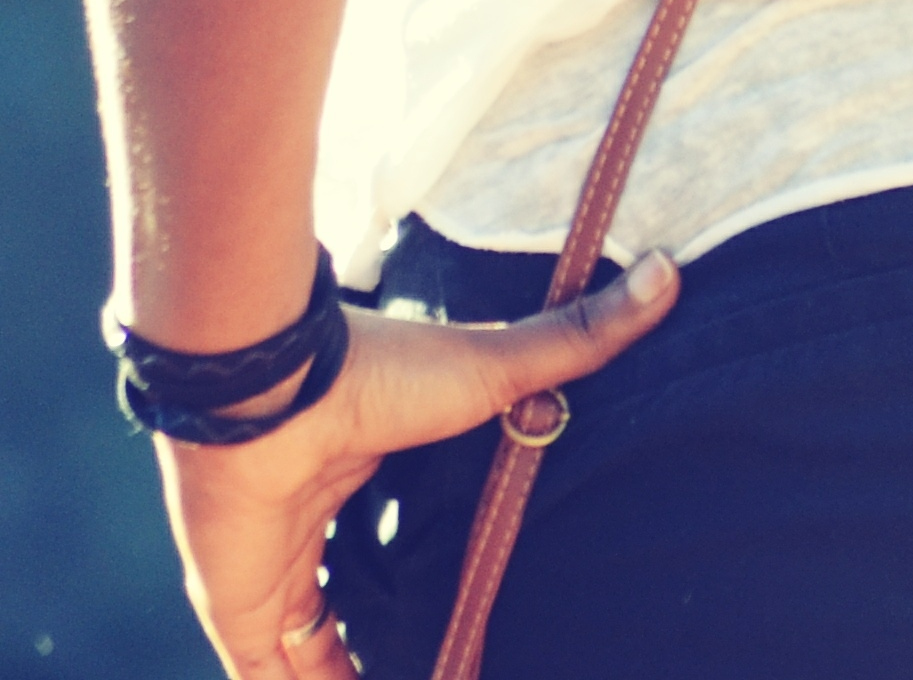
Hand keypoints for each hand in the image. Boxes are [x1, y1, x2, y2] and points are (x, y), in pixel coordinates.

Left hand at [151, 251, 681, 677]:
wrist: (269, 388)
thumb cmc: (375, 371)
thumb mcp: (490, 369)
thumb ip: (572, 340)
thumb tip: (669, 271)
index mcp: (353, 478)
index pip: (386, 545)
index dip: (418, 585)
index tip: (470, 622)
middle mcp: (306, 530)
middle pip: (347, 608)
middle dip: (384, 645)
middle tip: (451, 666)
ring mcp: (269, 580)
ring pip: (309, 657)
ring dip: (351, 677)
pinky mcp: (243, 618)